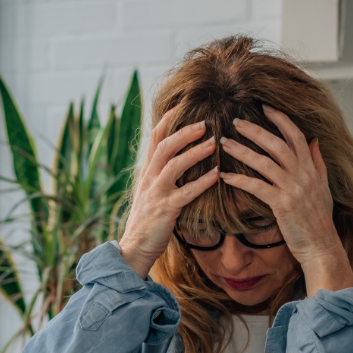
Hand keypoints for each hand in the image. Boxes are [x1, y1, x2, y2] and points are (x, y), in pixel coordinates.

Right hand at [119, 109, 218, 278]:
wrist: (135, 247)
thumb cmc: (149, 220)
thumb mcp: (152, 191)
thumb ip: (162, 173)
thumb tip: (178, 156)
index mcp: (147, 171)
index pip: (155, 138)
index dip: (168, 120)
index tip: (184, 105)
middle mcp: (149, 178)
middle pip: (165, 146)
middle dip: (185, 132)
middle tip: (205, 123)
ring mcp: (156, 193)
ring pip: (174, 165)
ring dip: (195, 152)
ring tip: (214, 143)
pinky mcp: (165, 209)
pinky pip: (185, 192)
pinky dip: (202, 182)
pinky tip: (217, 175)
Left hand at [219, 105, 352, 292]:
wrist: (321, 246)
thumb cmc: (319, 220)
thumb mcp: (323, 188)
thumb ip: (317, 163)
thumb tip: (314, 141)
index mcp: (311, 169)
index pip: (297, 135)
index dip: (280, 119)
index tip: (265, 107)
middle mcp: (303, 175)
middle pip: (277, 144)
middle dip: (255, 130)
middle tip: (236, 121)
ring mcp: (293, 189)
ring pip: (264, 162)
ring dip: (242, 150)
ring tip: (224, 142)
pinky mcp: (281, 205)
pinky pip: (256, 187)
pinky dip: (239, 179)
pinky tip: (225, 176)